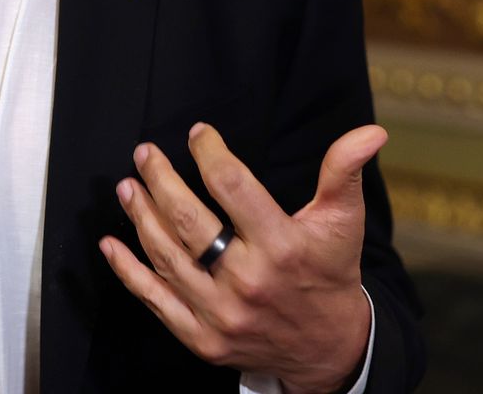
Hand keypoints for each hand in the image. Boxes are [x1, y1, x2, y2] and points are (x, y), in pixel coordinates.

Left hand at [99, 123, 382, 392]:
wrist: (329, 349)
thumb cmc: (330, 273)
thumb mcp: (343, 221)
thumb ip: (345, 172)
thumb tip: (371, 132)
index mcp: (282, 246)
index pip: (232, 187)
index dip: (209, 153)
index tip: (198, 134)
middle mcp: (249, 280)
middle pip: (189, 222)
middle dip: (161, 181)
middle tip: (144, 154)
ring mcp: (222, 313)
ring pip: (167, 257)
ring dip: (140, 218)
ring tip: (128, 187)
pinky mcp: (203, 339)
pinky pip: (155, 300)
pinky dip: (128, 272)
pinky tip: (111, 244)